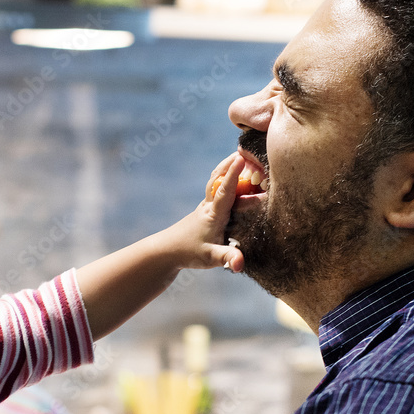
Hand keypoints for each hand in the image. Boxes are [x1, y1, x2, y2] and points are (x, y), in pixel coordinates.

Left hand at [163, 152, 246, 272]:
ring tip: (239, 154)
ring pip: (216, 181)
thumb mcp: (211, 257)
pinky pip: (217, 188)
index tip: (241, 157)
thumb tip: (240, 264)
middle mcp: (210, 206)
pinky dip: (225, 178)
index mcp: (213, 214)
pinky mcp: (206, 210)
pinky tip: (231, 175)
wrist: (167, 251)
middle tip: (246, 149)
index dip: (233, 174)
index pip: (224, 190)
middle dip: (231, 164)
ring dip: (227, 168)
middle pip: (219, 179)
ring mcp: (207, 206)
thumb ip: (227, 258)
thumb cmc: (189, 252)